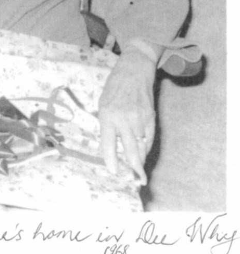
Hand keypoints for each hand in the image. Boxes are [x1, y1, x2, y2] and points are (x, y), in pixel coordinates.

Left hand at [98, 50, 156, 183]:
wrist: (133, 72)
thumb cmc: (114, 89)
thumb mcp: (102, 106)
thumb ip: (106, 127)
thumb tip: (109, 150)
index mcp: (107, 116)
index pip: (109, 145)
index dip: (111, 162)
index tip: (114, 173)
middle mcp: (124, 120)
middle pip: (131, 151)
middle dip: (134, 170)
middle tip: (136, 182)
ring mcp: (139, 119)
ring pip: (142, 147)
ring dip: (141, 161)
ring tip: (138, 173)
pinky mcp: (151, 118)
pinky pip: (149, 139)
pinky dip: (146, 149)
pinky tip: (143, 155)